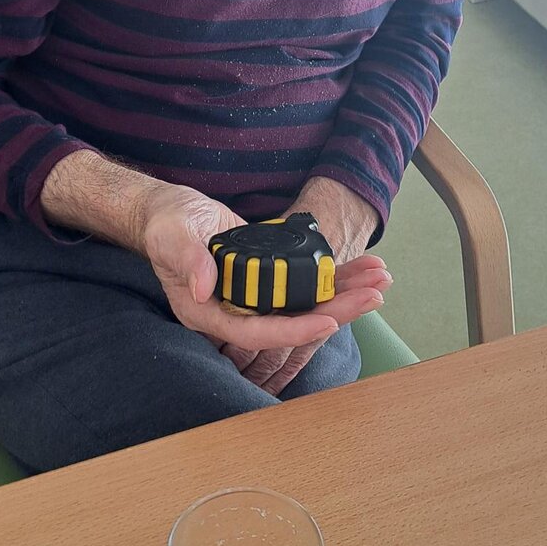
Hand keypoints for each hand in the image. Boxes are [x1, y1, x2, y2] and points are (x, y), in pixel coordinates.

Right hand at [139, 183, 386, 355]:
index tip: (327, 322)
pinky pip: (305, 281)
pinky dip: (335, 275)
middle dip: (337, 310)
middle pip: (293, 321)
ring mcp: (256, 296)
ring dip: (344, 293)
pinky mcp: (270, 277)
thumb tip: (205, 286)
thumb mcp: (172, 236)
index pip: (257, 332)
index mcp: (209, 313)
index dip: (294, 330)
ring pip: (306, 303)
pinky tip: (364, 269)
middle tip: (373, 296)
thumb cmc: (166, 225)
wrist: (170, 214)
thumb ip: (187, 260)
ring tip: (380, 281)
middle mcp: (237, 312)